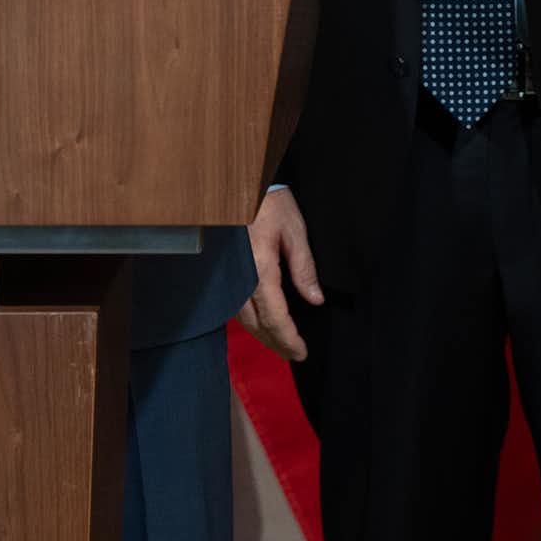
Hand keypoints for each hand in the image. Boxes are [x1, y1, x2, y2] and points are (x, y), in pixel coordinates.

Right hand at [235, 187, 322, 361]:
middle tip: (293, 356)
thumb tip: (314, 299)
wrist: (237, 184)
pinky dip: (251, 321)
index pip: (275, 317)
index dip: (288, 339)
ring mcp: (230, 277)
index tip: (302, 353)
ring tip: (279, 346)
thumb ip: (304, 268)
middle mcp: (240, 279)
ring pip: (244, 319)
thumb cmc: (269, 203)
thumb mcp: (295, 231)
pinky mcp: (226, 273)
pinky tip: (260, 324)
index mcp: (260, 270)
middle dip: (276, 344)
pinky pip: (235, 307)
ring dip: (262, 336)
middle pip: (257, 324)